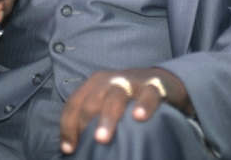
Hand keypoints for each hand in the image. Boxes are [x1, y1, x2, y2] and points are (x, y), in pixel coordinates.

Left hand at [58, 67, 192, 154]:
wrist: (162, 81)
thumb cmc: (128, 98)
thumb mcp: (107, 102)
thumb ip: (92, 118)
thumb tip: (73, 148)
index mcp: (95, 84)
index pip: (75, 103)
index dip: (68, 125)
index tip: (68, 149)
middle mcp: (110, 80)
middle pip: (92, 100)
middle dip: (85, 121)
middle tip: (82, 142)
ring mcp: (131, 82)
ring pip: (115, 97)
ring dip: (107, 117)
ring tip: (102, 138)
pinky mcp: (154, 85)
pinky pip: (148, 94)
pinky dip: (143, 105)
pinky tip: (139, 117)